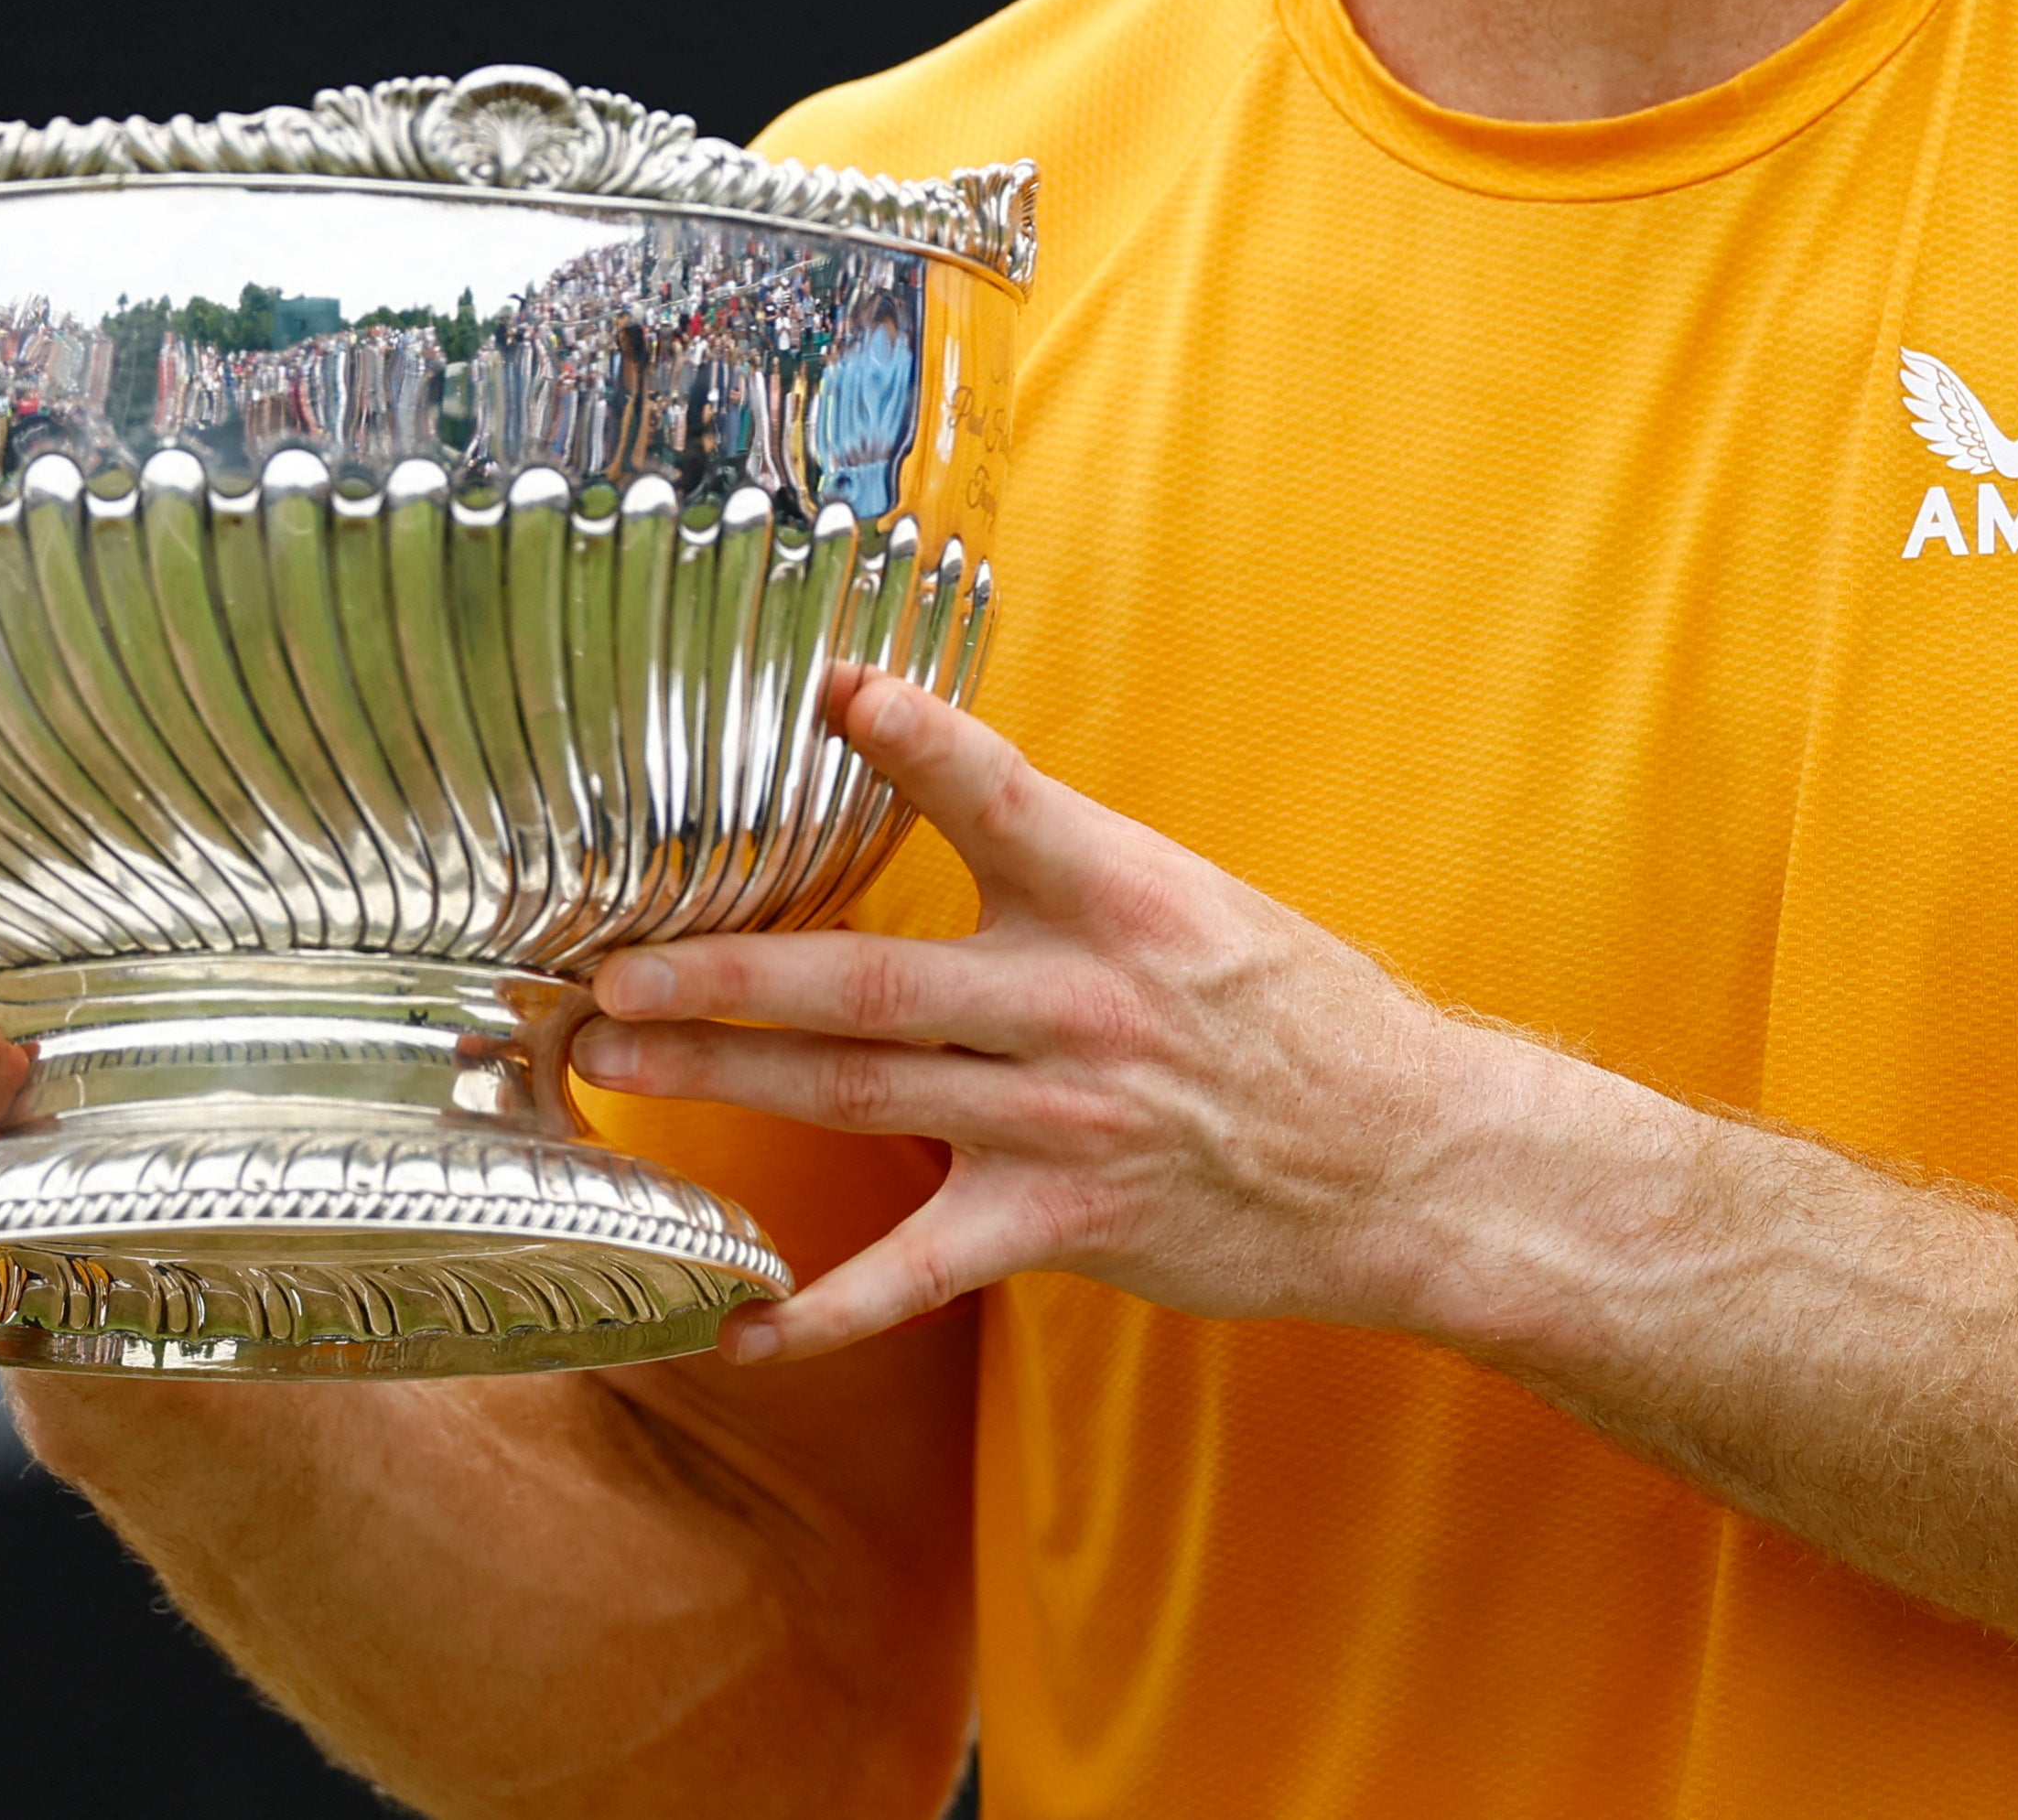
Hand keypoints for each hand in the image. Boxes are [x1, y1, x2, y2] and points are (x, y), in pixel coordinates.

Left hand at [572, 668, 1492, 1365]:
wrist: (1407, 1160)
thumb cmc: (1294, 1017)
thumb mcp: (1193, 902)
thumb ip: (1061, 867)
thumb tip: (932, 789)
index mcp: (1118, 896)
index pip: (1000, 798)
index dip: (913, 742)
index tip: (826, 689)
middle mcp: (1079, 1001)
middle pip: (871, 982)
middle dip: (727, 973)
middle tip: (610, 967)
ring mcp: (1064, 1118)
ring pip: (863, 1097)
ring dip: (728, 1083)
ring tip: (617, 1064)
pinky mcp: (1062, 1221)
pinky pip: (918, 1274)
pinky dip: (823, 1310)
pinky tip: (738, 1326)